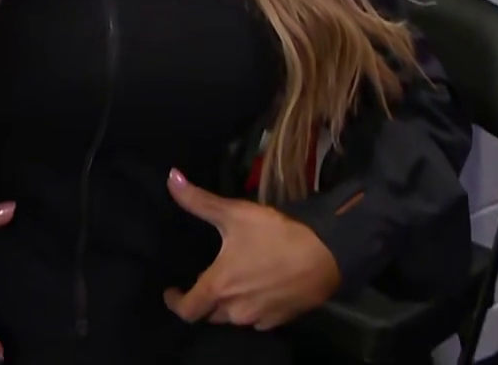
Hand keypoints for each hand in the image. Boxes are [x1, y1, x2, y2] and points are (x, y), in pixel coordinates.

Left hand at [162, 169, 340, 329]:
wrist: (326, 254)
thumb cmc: (275, 234)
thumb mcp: (234, 212)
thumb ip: (198, 200)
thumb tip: (171, 178)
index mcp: (219, 286)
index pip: (187, 309)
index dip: (175, 301)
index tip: (171, 291)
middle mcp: (235, 309)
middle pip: (210, 313)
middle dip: (205, 299)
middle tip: (208, 279)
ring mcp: (259, 318)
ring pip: (234, 317)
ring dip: (229, 304)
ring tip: (232, 284)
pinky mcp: (280, 320)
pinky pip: (257, 320)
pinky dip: (252, 308)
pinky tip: (257, 291)